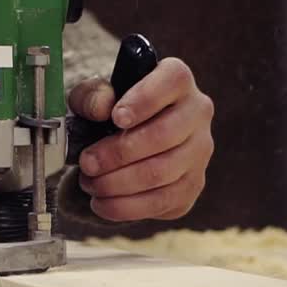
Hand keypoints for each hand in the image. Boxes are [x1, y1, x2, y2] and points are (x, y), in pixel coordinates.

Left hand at [67, 58, 213, 221]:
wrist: (130, 136)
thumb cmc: (113, 108)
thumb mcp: (96, 93)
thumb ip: (92, 95)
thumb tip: (100, 108)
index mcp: (177, 80)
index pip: (171, 81)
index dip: (143, 101)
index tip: (116, 118)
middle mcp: (197, 113)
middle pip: (163, 135)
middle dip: (118, 154)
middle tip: (87, 163)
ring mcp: (199, 151)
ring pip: (162, 173)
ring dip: (118, 183)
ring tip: (89, 183)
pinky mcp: (193, 184)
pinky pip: (163, 201)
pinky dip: (127, 207)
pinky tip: (102, 203)